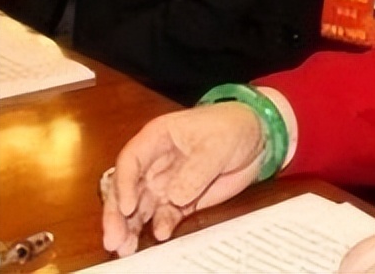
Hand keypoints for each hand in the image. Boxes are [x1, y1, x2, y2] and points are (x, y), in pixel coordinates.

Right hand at [102, 103, 265, 257]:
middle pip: (128, 189)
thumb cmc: (235, 126)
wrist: (260, 138)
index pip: (130, 161)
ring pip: (141, 207)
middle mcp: (156, 162)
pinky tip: (159, 235)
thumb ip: (195, 170)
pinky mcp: (182, 199)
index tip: (126, 207)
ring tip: (125, 247)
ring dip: (132, 227)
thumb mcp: (217, 144)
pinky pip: (165, 215)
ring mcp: (167, 182)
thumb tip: (174, 197)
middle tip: (114, 239)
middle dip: (117, 215)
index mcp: (158, 138)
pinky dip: (159, 226)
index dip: (124, 184)